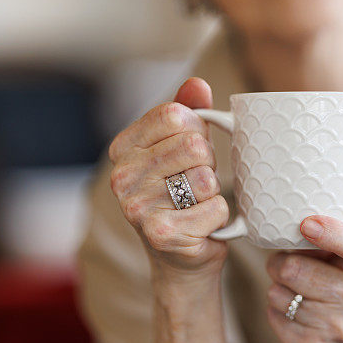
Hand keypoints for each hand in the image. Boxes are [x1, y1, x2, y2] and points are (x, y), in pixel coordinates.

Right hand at [108, 77, 229, 280]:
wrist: (182, 259)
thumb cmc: (183, 196)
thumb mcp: (182, 147)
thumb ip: (188, 112)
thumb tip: (197, 84)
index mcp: (123, 149)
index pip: (175, 115)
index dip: (197, 130)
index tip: (190, 152)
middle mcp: (122, 177)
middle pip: (194, 145)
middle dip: (208, 164)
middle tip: (196, 184)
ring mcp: (138, 208)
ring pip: (206, 177)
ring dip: (213, 192)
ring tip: (197, 204)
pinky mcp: (162, 234)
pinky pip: (216, 207)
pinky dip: (220, 217)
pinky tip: (202, 226)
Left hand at [266, 215, 342, 342]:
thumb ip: (331, 238)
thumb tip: (291, 225)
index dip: (331, 234)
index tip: (307, 224)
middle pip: (293, 269)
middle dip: (281, 263)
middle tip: (289, 266)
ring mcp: (337, 329)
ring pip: (278, 293)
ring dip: (279, 289)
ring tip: (297, 293)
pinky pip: (273, 316)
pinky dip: (277, 311)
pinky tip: (295, 314)